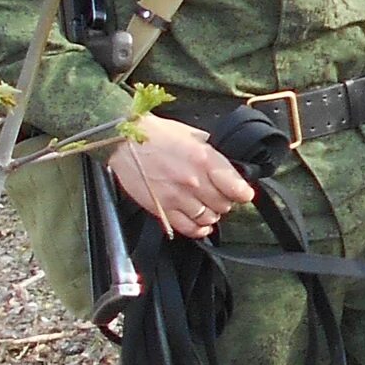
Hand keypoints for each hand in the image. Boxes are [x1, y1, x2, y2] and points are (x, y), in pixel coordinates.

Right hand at [109, 115, 257, 238]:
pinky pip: (188, 228)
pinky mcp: (162, 208)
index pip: (237, 188)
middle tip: (219, 196)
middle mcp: (194, 181)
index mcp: (205, 160)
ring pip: (208, 218)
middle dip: (225, 201)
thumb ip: (213, 152)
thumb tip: (229, 165)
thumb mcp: (192, 135)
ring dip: (211, 214)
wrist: (122, 141)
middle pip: (224, 205)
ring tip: (206, 206)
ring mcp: (177, 197)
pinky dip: (198, 229)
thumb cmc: (155, 134)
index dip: (243, 193)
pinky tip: (200, 225)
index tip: (242, 193)